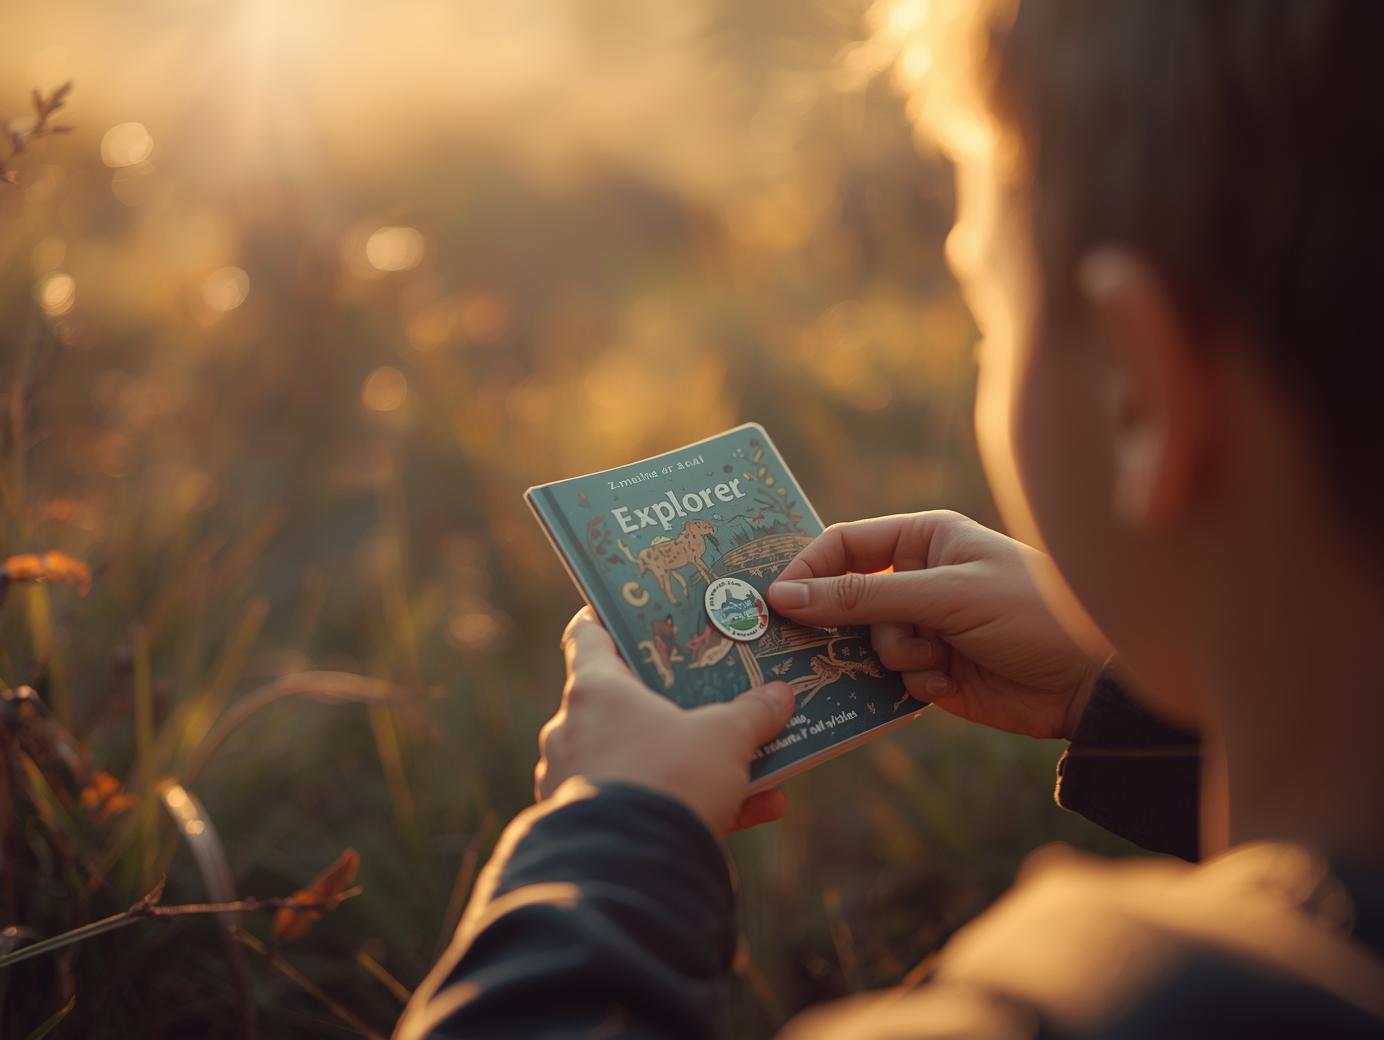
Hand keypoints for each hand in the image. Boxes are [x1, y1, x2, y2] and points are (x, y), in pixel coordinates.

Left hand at [535, 607, 797, 833]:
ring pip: (637, 760)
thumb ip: (752, 713)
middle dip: (671, 705)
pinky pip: (638, 805)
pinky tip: (751, 814)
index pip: (587, 633)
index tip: (635, 614)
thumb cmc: (670, 779)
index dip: (610, 618)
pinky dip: (684, 806)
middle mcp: (571, 729)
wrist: (630, 873)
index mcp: (595, 689)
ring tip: (751, 774)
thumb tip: (781, 696)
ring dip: (691, 764)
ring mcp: (572, 780)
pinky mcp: (582, 828)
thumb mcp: (725, 739)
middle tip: (710, 699)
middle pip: (621, 701)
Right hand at [766, 511, 1110, 739]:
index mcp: (924, 539)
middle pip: (847, 600)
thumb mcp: (946, 595)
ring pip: (867, 644)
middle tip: (827, 643)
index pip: (845, 545)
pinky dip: (914, 683)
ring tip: (936, 659)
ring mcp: (925, 626)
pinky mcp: (933, 671)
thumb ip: (863, 596)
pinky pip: (892, 678)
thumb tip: (785, 594)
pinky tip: (949, 682)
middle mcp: (920, 579)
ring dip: (896, 656)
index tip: (778, 601)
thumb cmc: (1031, 613)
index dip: (809, 570)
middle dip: (849, 624)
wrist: (1091, 683)